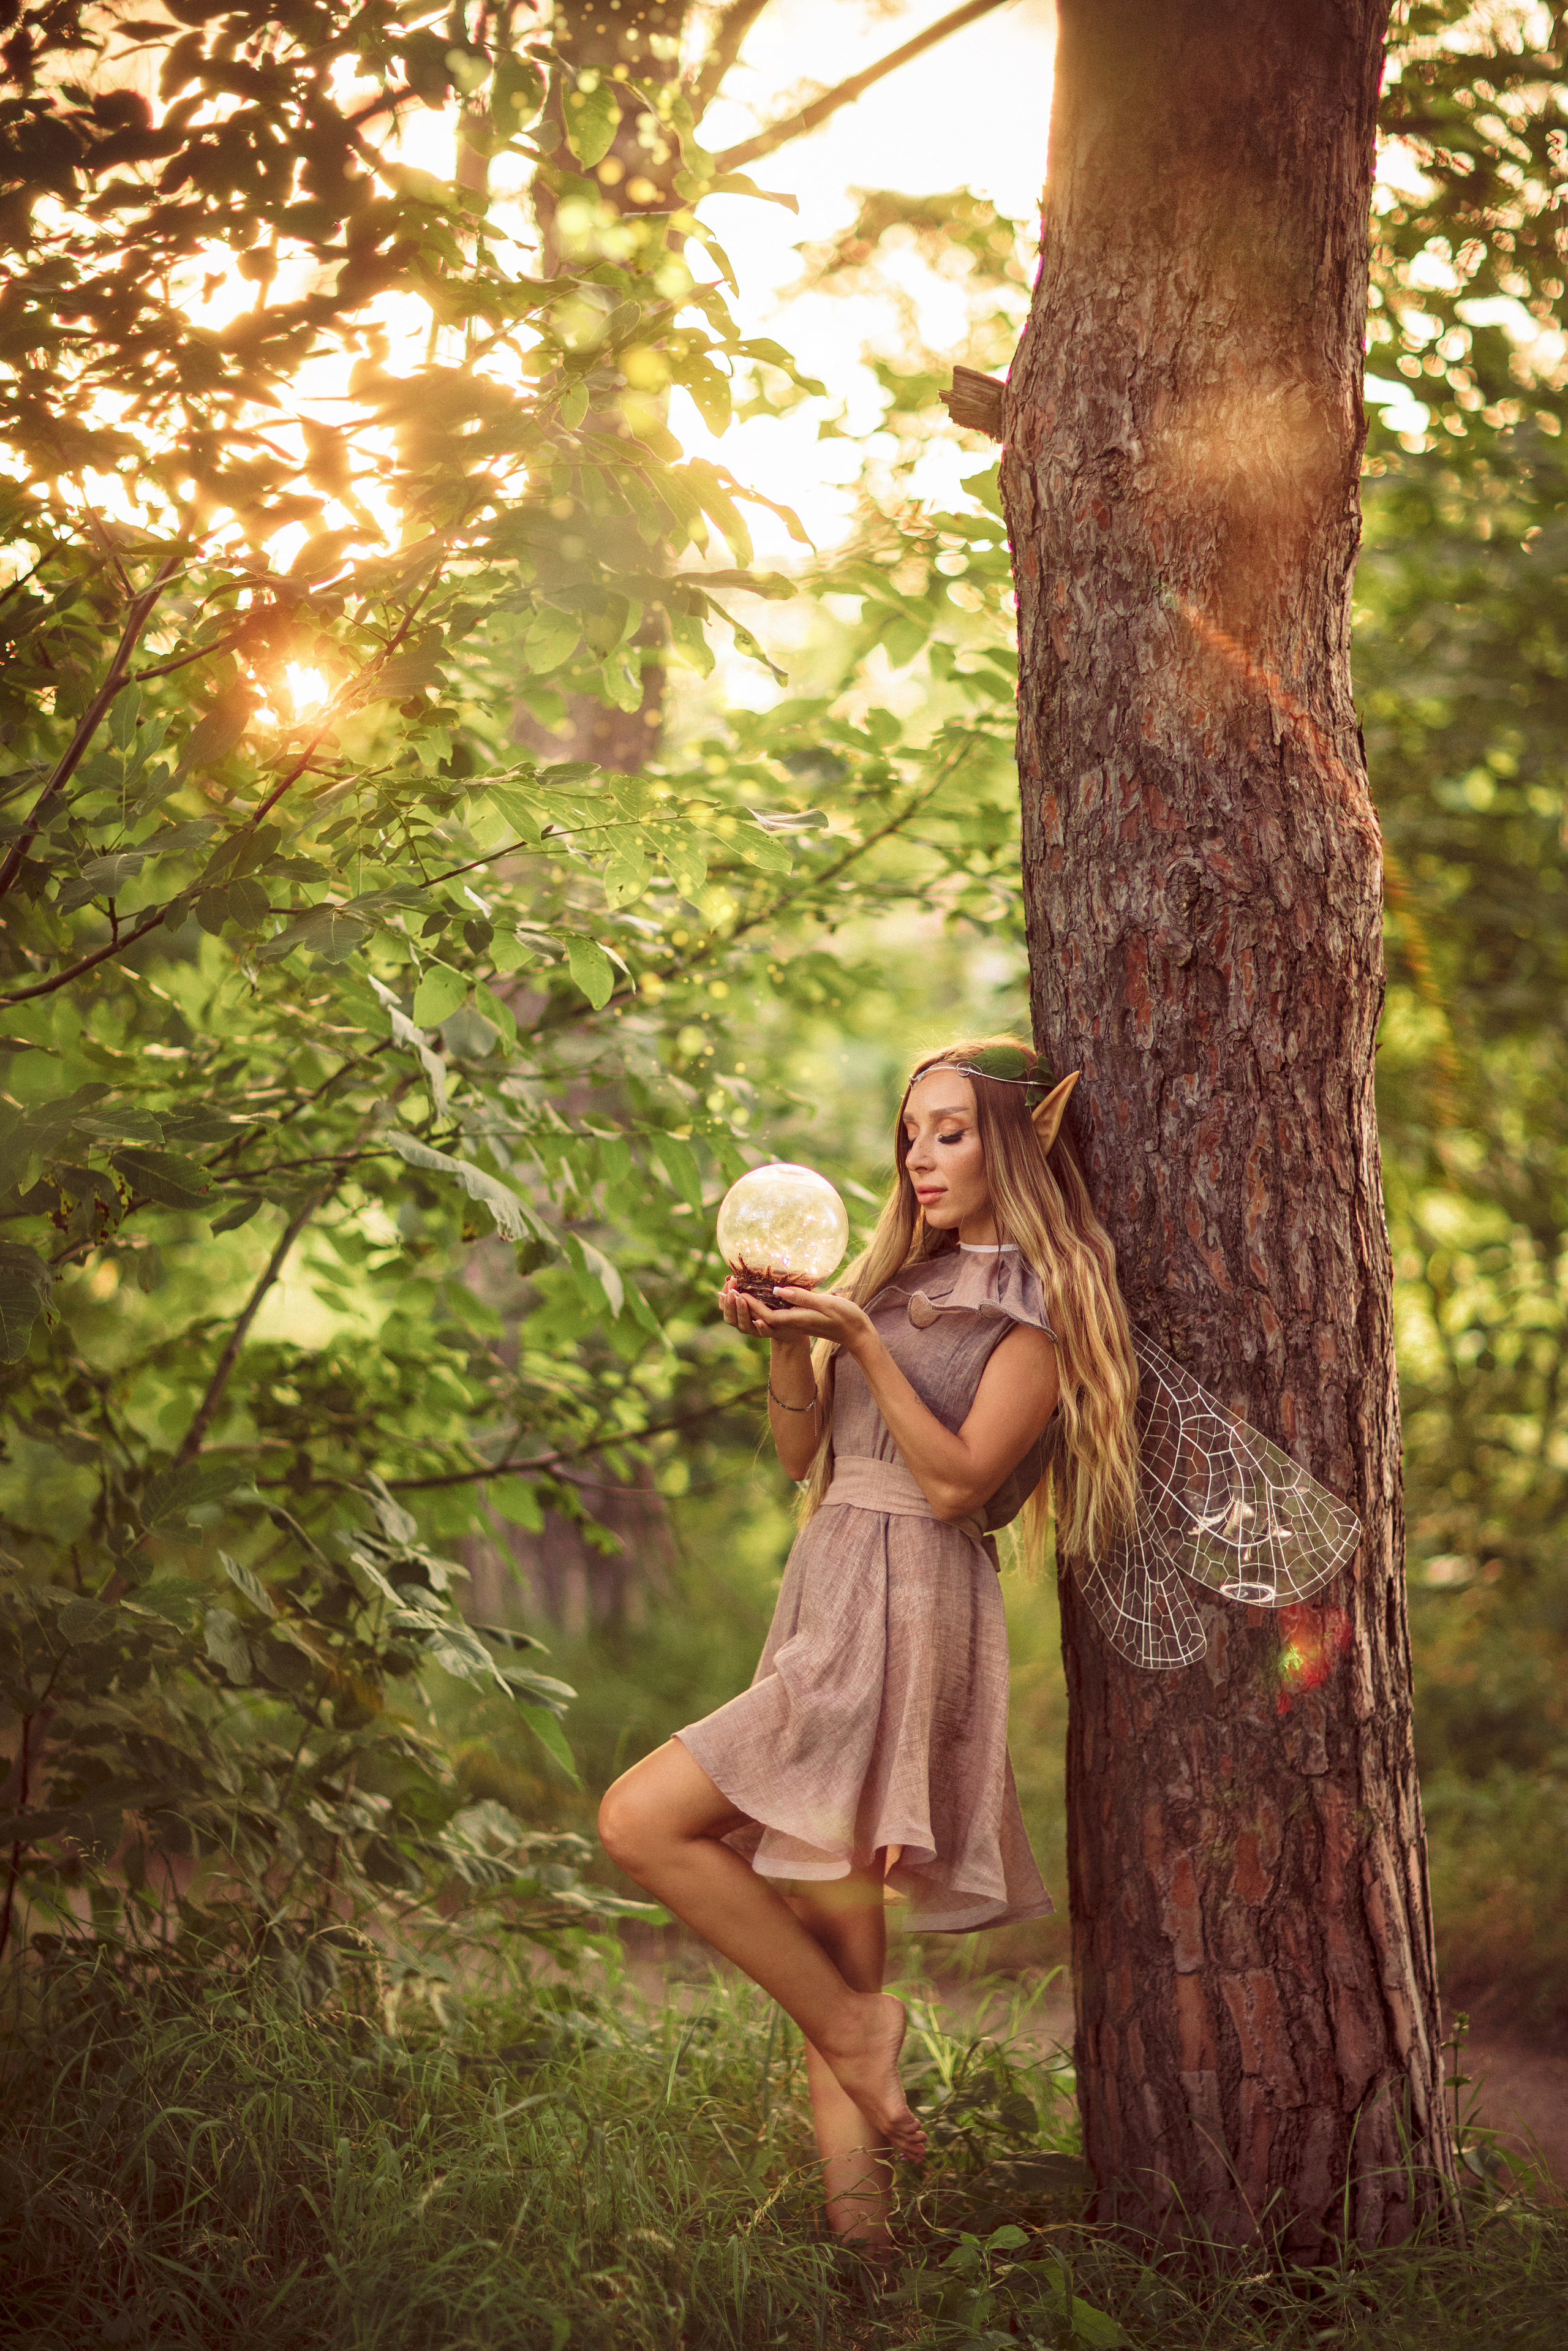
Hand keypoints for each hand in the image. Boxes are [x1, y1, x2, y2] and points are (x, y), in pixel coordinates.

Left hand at [718, 1277, 874, 1352]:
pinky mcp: (799, 1319)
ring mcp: (795, 1322)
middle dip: (745, 1303)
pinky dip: (765, 1303)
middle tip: (731, 1286)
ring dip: (752, 1303)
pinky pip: (776, 1313)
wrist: (857, 1333)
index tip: (737, 1289)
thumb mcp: (824, 1303)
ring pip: (767, 1315)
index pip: (765, 1314)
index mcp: (795, 1320)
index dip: (749, 1303)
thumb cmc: (844, 1317)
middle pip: (761, 1316)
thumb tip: (776, 1291)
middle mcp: (791, 1323)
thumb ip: (801, 1297)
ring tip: (740, 1288)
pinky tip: (764, 1292)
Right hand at [719, 1274, 795, 1341]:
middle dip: (729, 1305)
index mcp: (741, 1313)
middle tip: (731, 1293)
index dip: (724, 1297)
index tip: (729, 1282)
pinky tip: (758, 1321)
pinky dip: (761, 1328)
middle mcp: (747, 1323)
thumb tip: (730, 1277)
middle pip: (731, 1319)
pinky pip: (765, 1332)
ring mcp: (759, 1329)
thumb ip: (748, 1286)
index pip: (726, 1307)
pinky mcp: (774, 1332)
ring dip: (742, 1312)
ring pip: (745, 1326)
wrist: (798, 1322)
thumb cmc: (778, 1302)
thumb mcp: (763, 1290)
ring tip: (741, 1299)